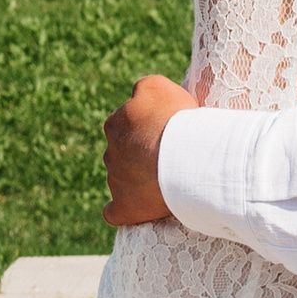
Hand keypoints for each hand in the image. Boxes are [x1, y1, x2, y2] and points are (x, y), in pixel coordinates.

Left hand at [103, 75, 195, 226]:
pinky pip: (114, 211)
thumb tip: (137, 94)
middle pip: (123, 150)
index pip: (126, 121)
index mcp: (115, 123)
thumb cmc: (176, 119)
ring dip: (138, 178)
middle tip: (170, 152)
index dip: (148, 125)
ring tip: (168, 177)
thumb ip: (142, 87)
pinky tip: (136, 207)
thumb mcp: (158, 86)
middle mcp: (110, 151)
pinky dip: (122, 209)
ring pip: (122, 178)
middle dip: (140, 152)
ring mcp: (115, 181)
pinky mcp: (123, 207)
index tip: (168, 128)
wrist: (186, 158)